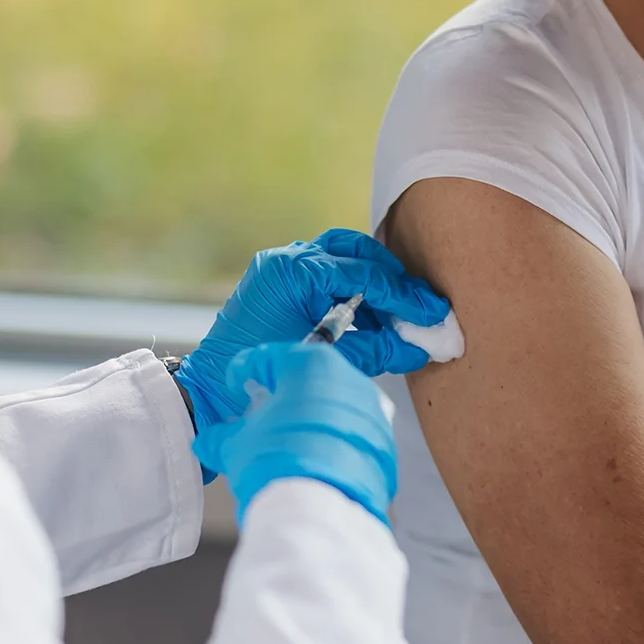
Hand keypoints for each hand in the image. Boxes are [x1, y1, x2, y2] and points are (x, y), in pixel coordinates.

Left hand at [176, 228, 449, 421]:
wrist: (211, 392)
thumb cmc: (261, 378)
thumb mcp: (325, 362)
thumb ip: (375, 351)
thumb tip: (418, 349)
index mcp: (293, 273)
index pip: (364, 275)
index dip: (404, 296)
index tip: (433, 312)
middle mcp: (286, 260)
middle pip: (355, 251)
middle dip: (392, 277)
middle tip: (421, 304)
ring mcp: (281, 268)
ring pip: (342, 258)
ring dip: (374, 284)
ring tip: (400, 316)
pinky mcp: (280, 283)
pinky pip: (327, 276)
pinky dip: (353, 293)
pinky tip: (373, 319)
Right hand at [190, 341, 396, 524]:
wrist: (320, 511)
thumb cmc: (275, 464)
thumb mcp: (236, 446)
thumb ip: (221, 437)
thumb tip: (209, 441)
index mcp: (311, 365)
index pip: (272, 357)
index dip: (248, 371)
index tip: (238, 384)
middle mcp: (349, 380)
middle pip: (310, 381)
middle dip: (286, 396)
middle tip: (265, 417)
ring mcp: (374, 412)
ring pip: (336, 409)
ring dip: (313, 422)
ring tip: (290, 446)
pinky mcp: (386, 444)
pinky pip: (355, 438)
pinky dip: (336, 446)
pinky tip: (316, 464)